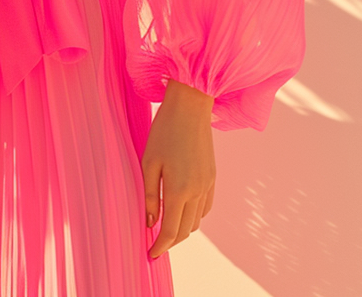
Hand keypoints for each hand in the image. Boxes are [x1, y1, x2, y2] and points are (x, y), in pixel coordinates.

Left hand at [141, 79, 215, 258]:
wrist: (191, 106)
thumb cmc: (164, 130)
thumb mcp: (148, 161)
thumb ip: (149, 195)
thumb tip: (150, 222)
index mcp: (179, 190)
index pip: (171, 231)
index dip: (160, 247)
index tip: (150, 254)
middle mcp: (197, 192)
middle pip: (185, 230)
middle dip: (170, 241)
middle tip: (155, 244)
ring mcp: (208, 185)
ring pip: (196, 221)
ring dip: (182, 229)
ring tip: (166, 227)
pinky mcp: (213, 177)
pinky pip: (205, 207)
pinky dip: (194, 215)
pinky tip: (182, 209)